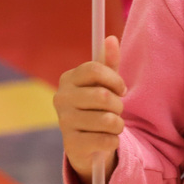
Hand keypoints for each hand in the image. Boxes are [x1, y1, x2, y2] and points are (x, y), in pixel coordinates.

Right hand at [54, 35, 124, 183]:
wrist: (86, 145)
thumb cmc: (96, 107)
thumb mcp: (103, 83)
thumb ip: (108, 62)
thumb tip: (112, 38)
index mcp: (68, 79)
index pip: (94, 69)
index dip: (114, 79)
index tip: (122, 89)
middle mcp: (61, 98)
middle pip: (103, 96)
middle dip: (118, 105)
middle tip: (117, 110)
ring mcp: (64, 121)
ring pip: (107, 120)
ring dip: (118, 124)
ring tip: (114, 125)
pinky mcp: (71, 144)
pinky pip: (105, 140)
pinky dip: (113, 140)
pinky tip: (108, 139)